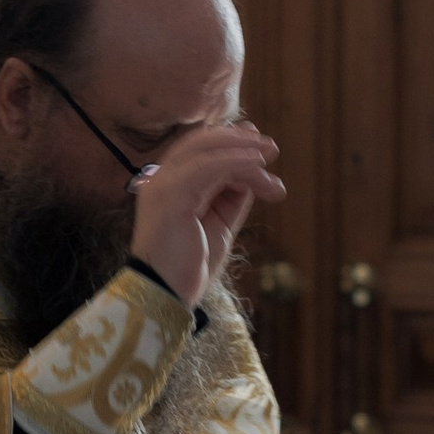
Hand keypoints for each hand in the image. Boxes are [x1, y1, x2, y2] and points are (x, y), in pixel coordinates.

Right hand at [129, 119, 283, 304]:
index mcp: (168, 184)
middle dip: (240, 140)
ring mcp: (163, 184)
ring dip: (244, 151)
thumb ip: (231, 197)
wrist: (166, 294)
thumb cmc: (189, 266)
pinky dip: (237, 162)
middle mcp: (161, 179)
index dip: (230, 141)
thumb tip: (252, 172)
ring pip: (208, 150)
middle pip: (202, 141)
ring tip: (271, 157)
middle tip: (271, 147)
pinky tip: (259, 166)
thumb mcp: (219, 224)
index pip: (198, 148)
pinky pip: (209, 166)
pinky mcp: (171, 194)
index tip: (260, 147)